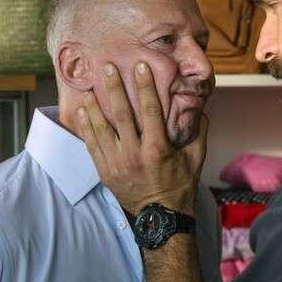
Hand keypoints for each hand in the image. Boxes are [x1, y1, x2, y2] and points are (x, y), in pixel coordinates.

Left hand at [77, 62, 208, 214]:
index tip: (140, 65)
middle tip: (106, 67)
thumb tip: (199, 108)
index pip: (150, 110)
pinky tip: (82, 111)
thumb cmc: (180, 185)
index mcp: (157, 149)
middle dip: (114, 88)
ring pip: (101, 128)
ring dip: (94, 105)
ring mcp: (117, 163)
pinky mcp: (105, 171)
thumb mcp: (196, 158)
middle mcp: (134, 154)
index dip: (145, 86)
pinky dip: (86, 127)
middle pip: (121, 114)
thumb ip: (199, 132)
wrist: (160, 216)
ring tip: (87, 85)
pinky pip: (92, 145)